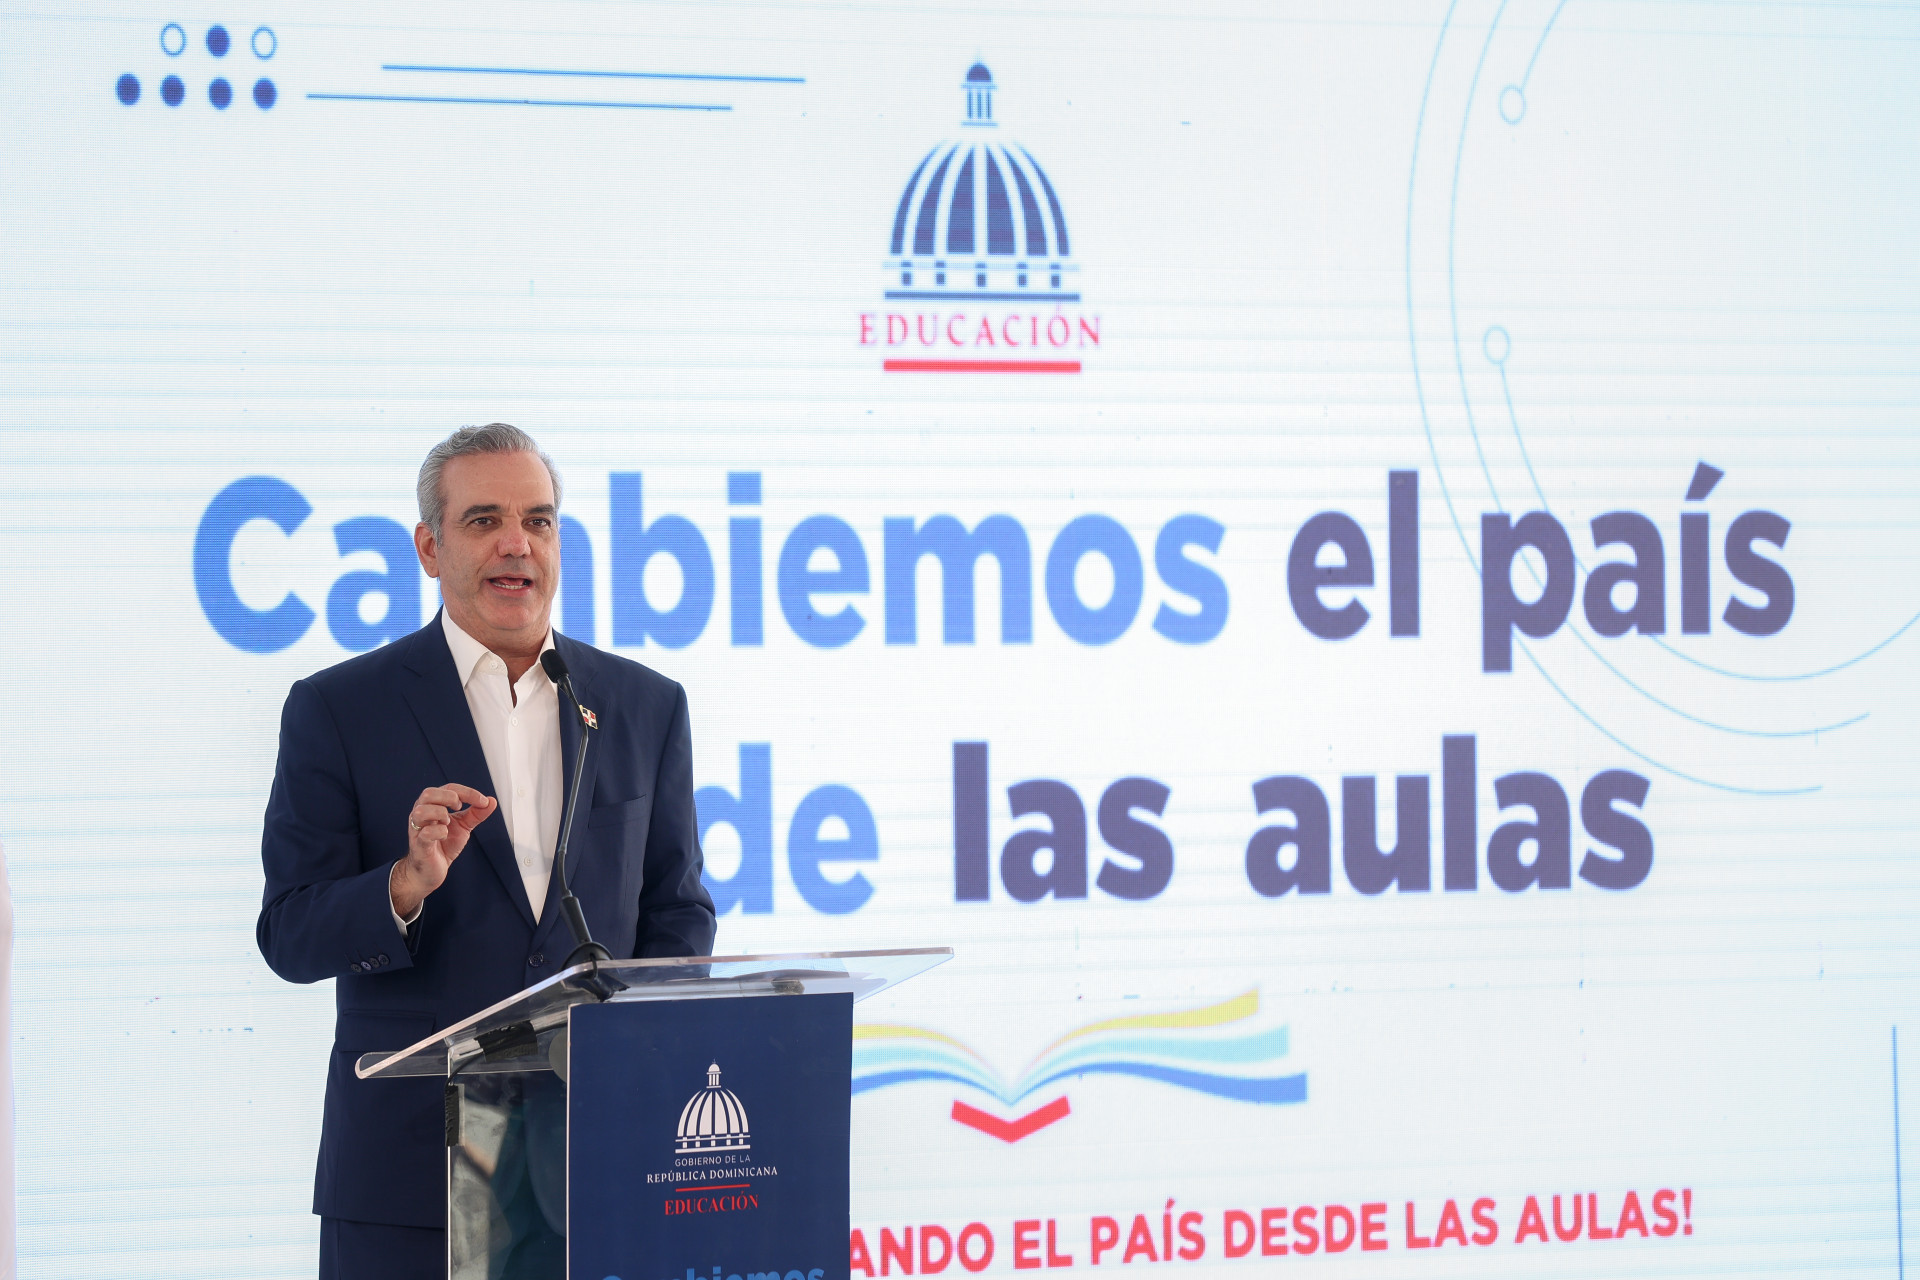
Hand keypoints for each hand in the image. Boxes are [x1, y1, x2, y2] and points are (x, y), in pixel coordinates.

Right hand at [391, 783, 495, 918]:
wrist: (432, 871)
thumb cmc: (443, 845)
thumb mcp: (463, 826)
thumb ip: (476, 813)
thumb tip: (492, 801)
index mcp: (433, 805)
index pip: (449, 788)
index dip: (468, 792)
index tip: (483, 801)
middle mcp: (421, 814)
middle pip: (429, 793)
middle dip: (449, 797)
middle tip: (460, 808)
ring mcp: (418, 829)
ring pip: (421, 811)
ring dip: (440, 813)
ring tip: (448, 824)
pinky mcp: (419, 845)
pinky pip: (426, 833)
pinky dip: (439, 832)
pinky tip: (444, 836)